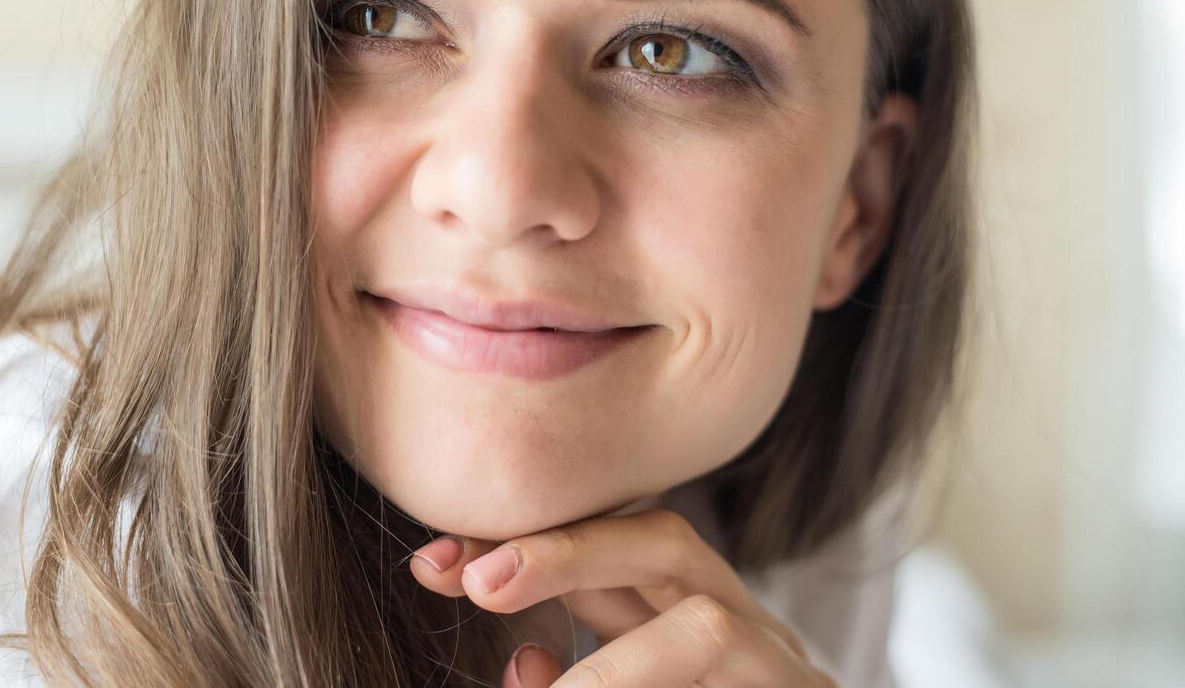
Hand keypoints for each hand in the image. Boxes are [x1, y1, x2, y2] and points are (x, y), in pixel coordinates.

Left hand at [407, 507, 838, 686]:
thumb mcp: (626, 678)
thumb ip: (581, 673)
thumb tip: (522, 664)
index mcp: (684, 606)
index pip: (605, 543)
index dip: (523, 541)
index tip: (434, 563)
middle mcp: (742, 623)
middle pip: (665, 543)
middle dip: (568, 552)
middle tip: (479, 581)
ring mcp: (781, 669)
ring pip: (708, 624)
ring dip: (611, 666)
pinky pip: (729, 676)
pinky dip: (627, 681)